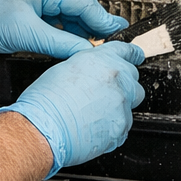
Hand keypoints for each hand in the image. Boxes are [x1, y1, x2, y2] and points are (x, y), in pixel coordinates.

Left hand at [0, 0, 127, 58]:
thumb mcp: (25, 33)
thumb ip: (58, 42)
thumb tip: (84, 51)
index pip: (83, 2)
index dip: (104, 19)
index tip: (120, 32)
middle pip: (79, 8)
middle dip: (96, 25)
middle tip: (113, 42)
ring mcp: (35, 2)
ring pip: (68, 17)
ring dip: (81, 32)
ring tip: (94, 48)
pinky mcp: (28, 14)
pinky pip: (55, 24)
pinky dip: (66, 36)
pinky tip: (72, 47)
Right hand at [0, 42, 145, 175]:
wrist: (44, 129)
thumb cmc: (45, 102)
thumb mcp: (64, 69)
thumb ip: (89, 67)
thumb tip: (95, 71)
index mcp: (102, 60)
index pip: (127, 51)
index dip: (132, 55)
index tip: (136, 57)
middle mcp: (117, 80)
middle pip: (133, 79)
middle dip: (122, 85)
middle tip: (103, 94)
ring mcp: (122, 104)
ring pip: (130, 104)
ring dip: (117, 106)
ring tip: (94, 114)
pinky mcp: (121, 127)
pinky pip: (123, 125)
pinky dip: (113, 126)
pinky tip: (93, 127)